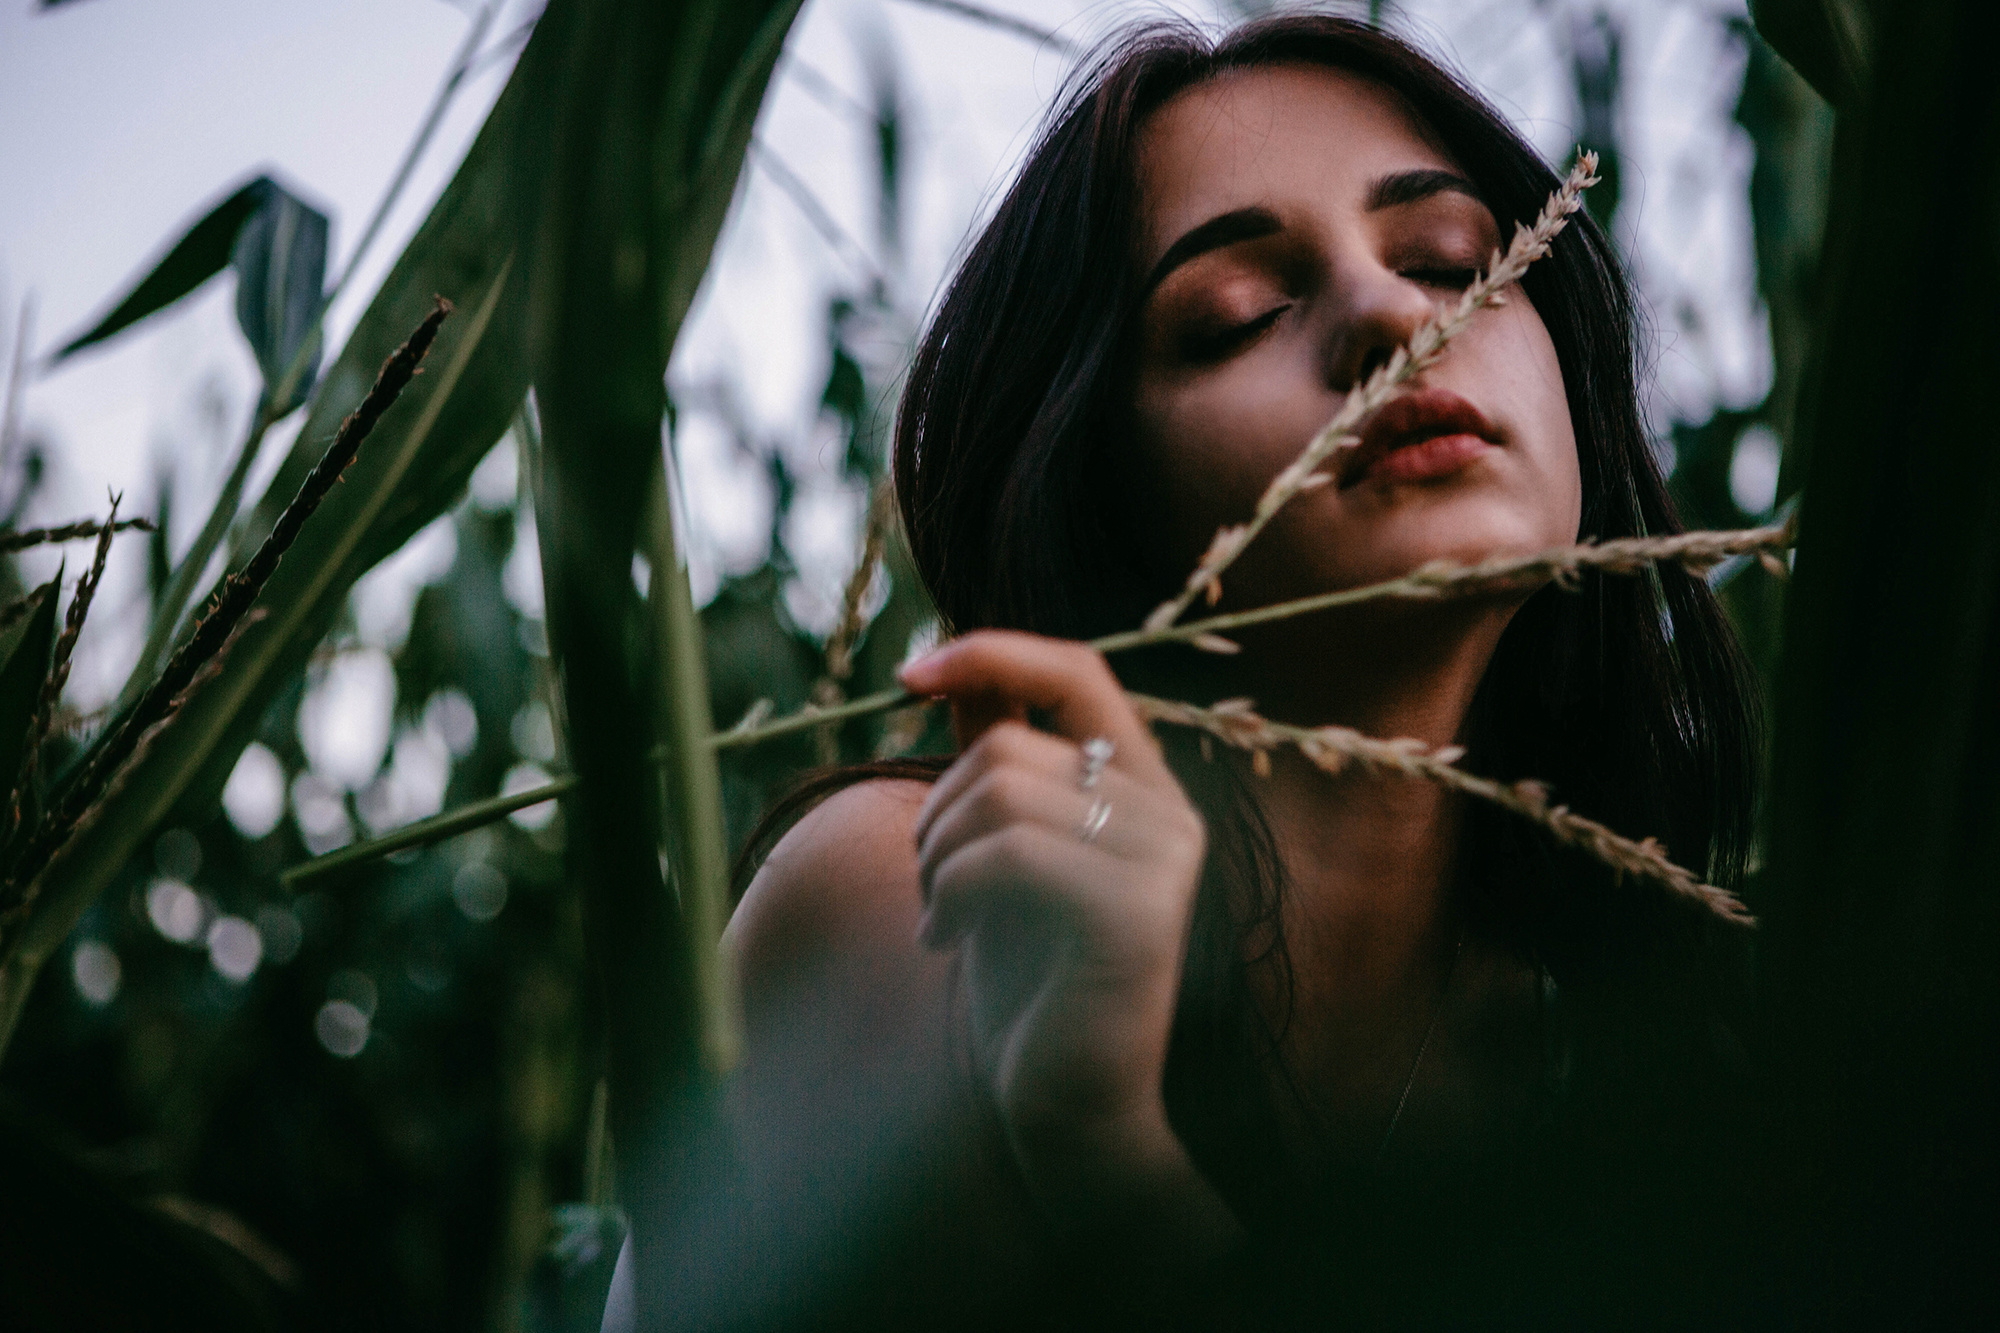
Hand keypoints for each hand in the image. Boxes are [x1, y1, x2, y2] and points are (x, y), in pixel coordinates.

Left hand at [900, 631, 1238, 1253]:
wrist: (1068, 1105)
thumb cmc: (1029, 977)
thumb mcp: (1004, 851)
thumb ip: (997, 764)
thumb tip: (950, 671)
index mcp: (1145, 784)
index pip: (1078, 669)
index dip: (993, 651)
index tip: (910, 674)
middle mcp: (1170, 813)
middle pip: (1011, 745)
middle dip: (937, 809)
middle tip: (931, 882)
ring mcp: (1162, 864)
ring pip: (1002, 794)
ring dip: (937, 855)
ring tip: (941, 914)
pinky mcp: (1134, 918)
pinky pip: (1009, 856)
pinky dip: (951, 893)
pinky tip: (946, 941)